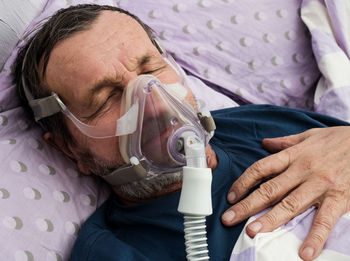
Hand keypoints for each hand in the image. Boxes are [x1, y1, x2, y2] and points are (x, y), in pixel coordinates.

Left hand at [221, 126, 349, 259]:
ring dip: (270, 220)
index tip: (230, 196)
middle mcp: (303, 170)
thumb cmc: (338, 139)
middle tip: (228, 219)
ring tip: (252, 232)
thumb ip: (285, 141)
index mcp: (294, 155)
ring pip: (290, 205)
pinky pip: (324, 220)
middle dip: (247, 205)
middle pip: (269, 190)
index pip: (261, 169)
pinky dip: (314, 237)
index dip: (243, 182)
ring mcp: (320, 185)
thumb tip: (264, 143)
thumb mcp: (309, 135)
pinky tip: (304, 254)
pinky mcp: (339, 198)